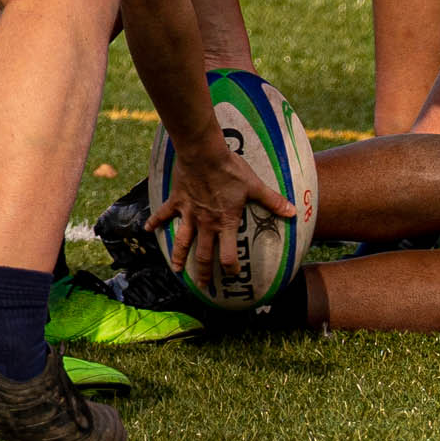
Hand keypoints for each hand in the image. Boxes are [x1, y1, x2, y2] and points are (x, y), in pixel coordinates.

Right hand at [144, 137, 295, 290]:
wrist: (204, 154)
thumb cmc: (231, 170)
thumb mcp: (254, 186)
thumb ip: (273, 201)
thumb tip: (293, 212)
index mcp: (225, 222)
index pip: (228, 254)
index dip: (231, 268)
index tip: (232, 275)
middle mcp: (205, 224)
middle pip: (203, 255)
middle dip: (203, 273)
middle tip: (203, 286)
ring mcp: (189, 214)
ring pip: (182, 242)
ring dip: (179, 257)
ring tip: (177, 270)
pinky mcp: (177, 202)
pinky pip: (163, 215)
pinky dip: (154, 222)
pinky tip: (147, 229)